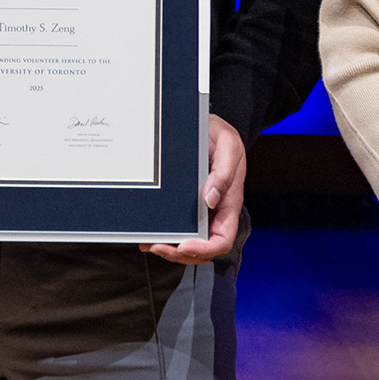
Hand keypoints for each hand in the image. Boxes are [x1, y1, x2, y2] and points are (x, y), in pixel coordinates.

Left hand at [143, 115, 244, 264]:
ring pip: (189, 242)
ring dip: (169, 248)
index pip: (223, 240)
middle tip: (157, 246)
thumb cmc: (221, 136)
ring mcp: (202, 210)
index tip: (184, 246)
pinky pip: (179, 226)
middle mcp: (216, 211)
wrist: (208, 126)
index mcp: (229, 202)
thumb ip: (224, 172)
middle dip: (180, 253)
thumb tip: (211, 199)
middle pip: (202, 248)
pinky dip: (165, 234)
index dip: (204, 249)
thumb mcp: (229, 145)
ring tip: (149, 243)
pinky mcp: (187, 204)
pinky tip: (150, 233)